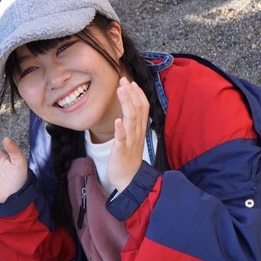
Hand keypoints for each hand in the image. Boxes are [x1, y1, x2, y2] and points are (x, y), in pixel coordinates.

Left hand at [108, 79, 149, 193]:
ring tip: (121, 90)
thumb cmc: (129, 159)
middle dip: (131, 93)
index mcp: (140, 129)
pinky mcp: (122, 150)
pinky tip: (117, 120)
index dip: (138, 94)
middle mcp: (137, 133)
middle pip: (138, 109)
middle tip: (123, 80)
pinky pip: (122, 138)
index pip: (143, 107)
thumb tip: (129, 110)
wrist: (130, 179)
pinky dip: (120, 129)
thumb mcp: (133, 138)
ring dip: (126, 103)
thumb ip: (133, 125)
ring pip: (131, 119)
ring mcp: (131, 141)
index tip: (131, 82)